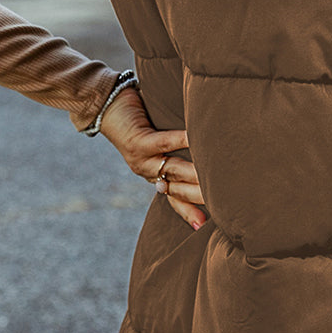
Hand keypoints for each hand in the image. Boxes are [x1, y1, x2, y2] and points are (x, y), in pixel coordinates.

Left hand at [99, 86, 207, 229]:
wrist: (105, 106)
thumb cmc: (142, 120)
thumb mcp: (163, 143)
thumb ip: (183, 153)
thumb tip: (211, 153)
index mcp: (157, 178)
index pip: (177, 202)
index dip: (191, 213)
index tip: (207, 225)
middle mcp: (150, 174)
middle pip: (179, 190)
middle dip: (201, 194)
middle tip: (226, 198)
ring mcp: (142, 161)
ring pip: (174, 170)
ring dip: (195, 172)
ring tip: (216, 173)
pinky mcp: (137, 143)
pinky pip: (163, 143)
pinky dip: (180, 140)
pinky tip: (194, 138)